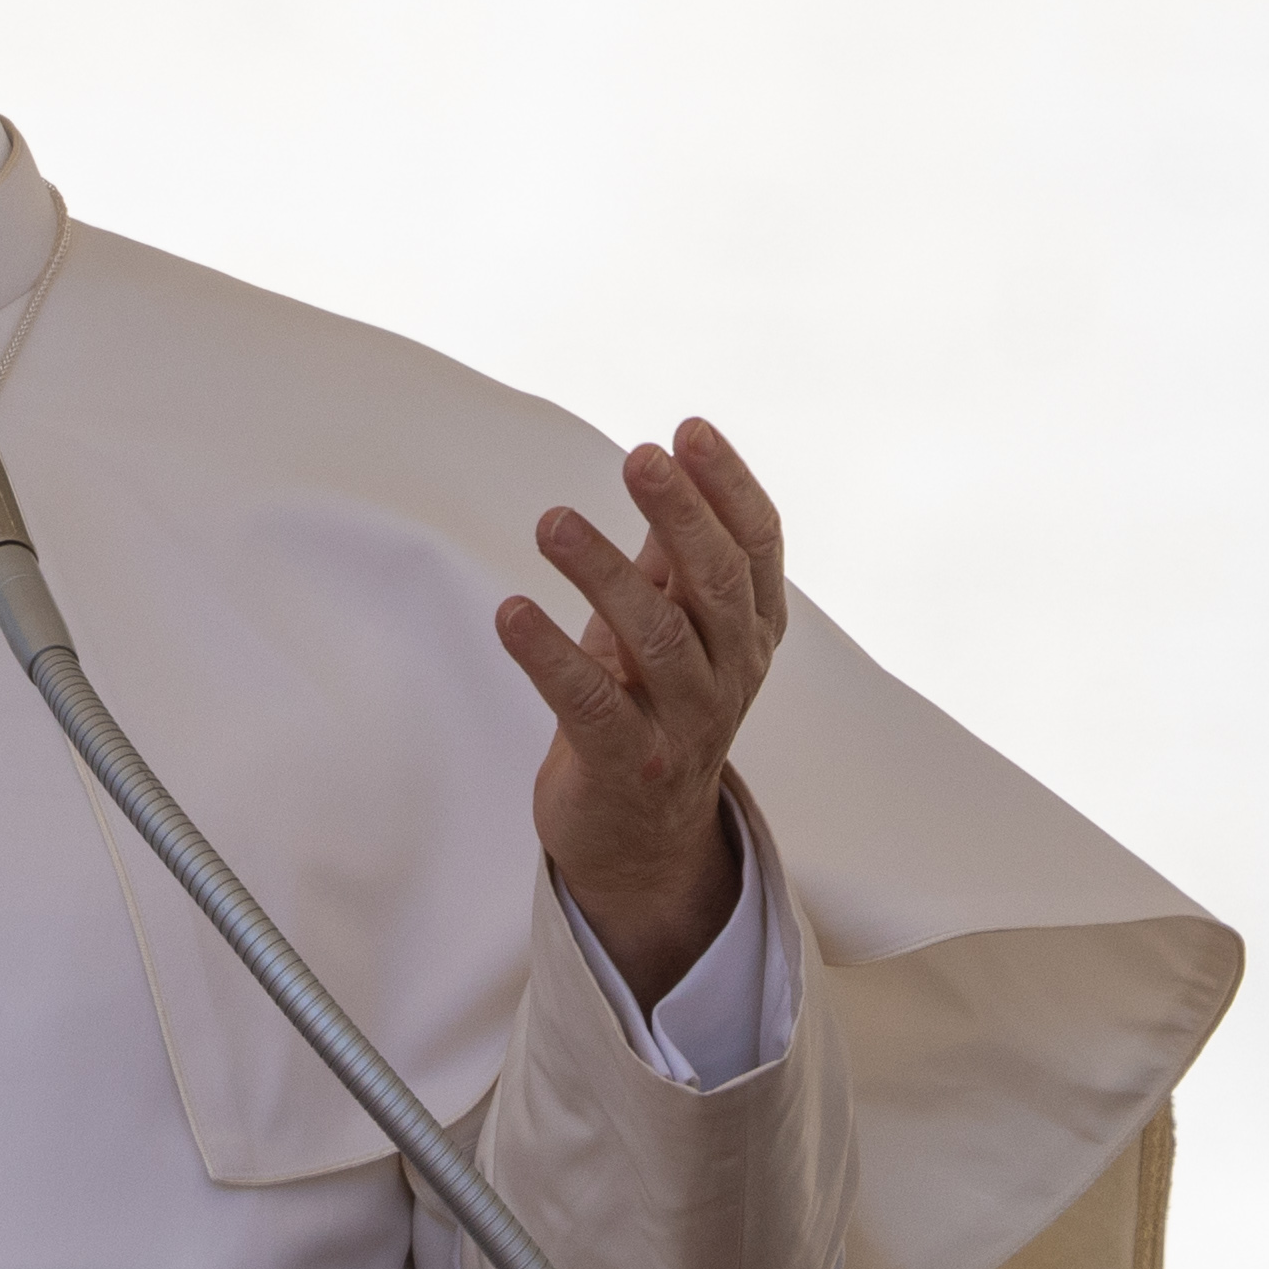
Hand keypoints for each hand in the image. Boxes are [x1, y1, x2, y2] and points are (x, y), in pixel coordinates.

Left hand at [501, 419, 787, 1004]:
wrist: (639, 839)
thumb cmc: (648, 711)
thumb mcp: (666, 627)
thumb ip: (670, 559)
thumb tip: (666, 464)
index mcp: (750, 633)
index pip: (757, 548)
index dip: (728, 488)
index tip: (688, 430)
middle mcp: (730, 674)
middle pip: (716, 585)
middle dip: (680, 515)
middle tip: (638, 457)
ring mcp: (685, 725)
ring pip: (657, 640)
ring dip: (605, 574)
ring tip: (553, 522)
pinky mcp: (628, 765)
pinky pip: (591, 705)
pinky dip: (550, 657)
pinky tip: (512, 613)